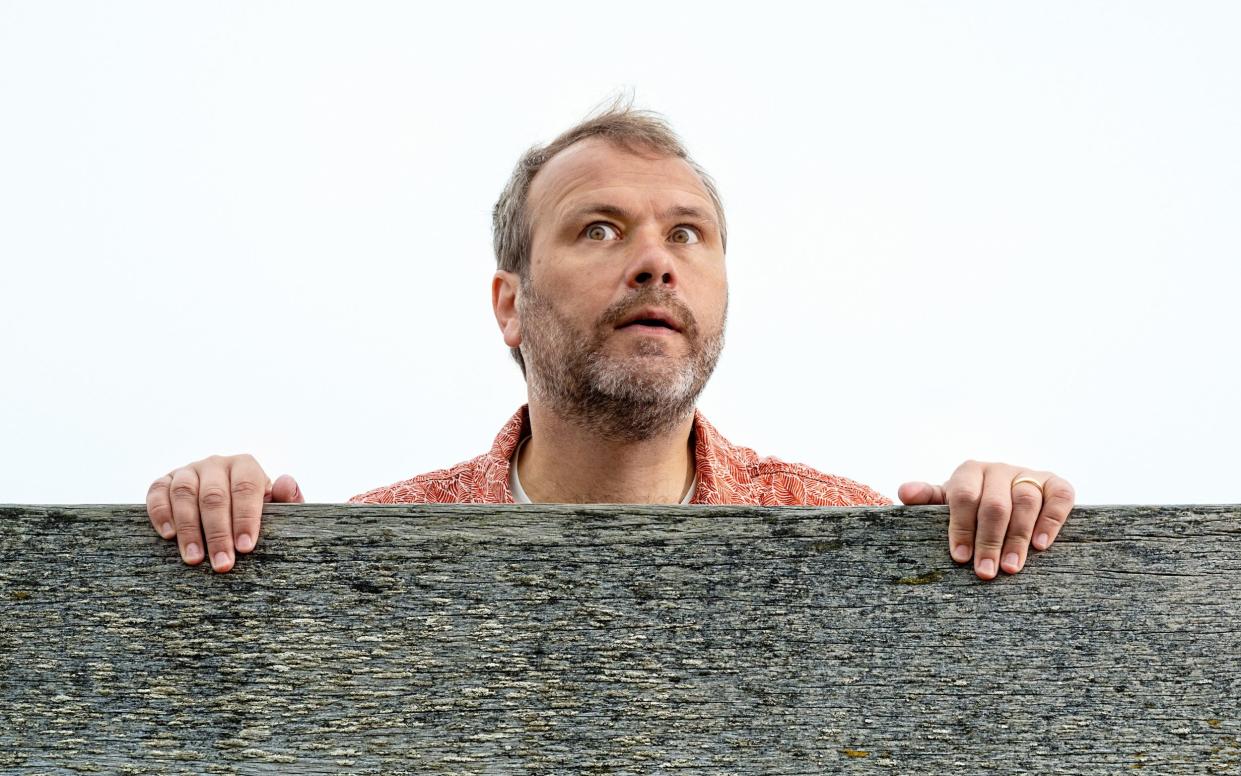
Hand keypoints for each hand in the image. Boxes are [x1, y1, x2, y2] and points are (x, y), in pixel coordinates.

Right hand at [146, 455, 303, 572]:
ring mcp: (188, 471)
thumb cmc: (254, 510)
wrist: (227, 504)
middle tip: (222, 564)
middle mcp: (215, 464)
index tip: (245, 547)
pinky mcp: (164, 481)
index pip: (246, 488)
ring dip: (188, 528)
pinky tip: (168, 535)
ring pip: (184, 494)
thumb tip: (285, 483)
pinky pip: (157, 492)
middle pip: (214, 496)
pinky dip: (160, 512)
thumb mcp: (276, 507)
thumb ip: (288, 498)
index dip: (245, 518)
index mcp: (245, 466)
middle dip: (218, 533)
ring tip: (194, 558)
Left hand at [897, 460, 1074, 579]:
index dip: (961, 527)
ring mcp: (1028, 474)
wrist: (1006, 493)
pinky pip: (1059, 497)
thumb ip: (926, 498)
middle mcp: (999, 469)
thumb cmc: (970, 505)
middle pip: (996, 504)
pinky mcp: (1054, 483)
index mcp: (969, 471)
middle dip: (989, 541)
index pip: (964, 497)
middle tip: (986, 572)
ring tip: (1011, 568)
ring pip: (1026, 503)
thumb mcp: (946, 502)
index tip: (960, 558)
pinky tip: (1042, 546)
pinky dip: (1051, 520)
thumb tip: (904, 492)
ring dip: (1019, 538)